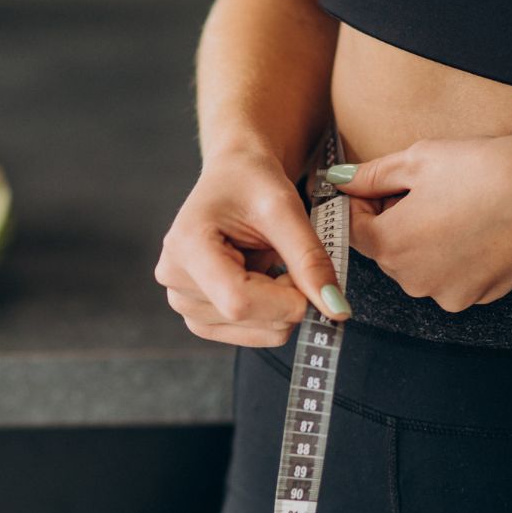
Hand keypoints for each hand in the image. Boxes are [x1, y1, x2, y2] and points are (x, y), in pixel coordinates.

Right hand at [156, 154, 350, 347]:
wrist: (233, 176)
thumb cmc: (251, 181)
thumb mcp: (285, 208)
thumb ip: (310, 259)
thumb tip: (337, 310)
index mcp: (186, 247)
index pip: (238, 302)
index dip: (286, 302)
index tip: (313, 281)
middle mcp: (175, 280)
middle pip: (248, 319)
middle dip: (287, 298)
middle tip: (285, 256)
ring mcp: (183, 302)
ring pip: (257, 333)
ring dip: (280, 305)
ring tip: (268, 263)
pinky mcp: (198, 317)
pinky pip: (251, 335)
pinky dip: (271, 313)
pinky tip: (262, 279)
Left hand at [333, 131, 511, 311]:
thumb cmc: (487, 168)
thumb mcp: (419, 159)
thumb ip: (371, 176)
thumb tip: (340, 181)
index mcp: (388, 245)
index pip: (352, 228)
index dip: (365, 201)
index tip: (386, 182)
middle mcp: (412, 280)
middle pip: (386, 249)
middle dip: (396, 220)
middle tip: (430, 188)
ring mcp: (447, 293)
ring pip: (419, 264)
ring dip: (426, 238)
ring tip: (460, 204)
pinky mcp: (479, 296)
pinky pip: (452, 274)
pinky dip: (457, 254)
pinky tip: (482, 225)